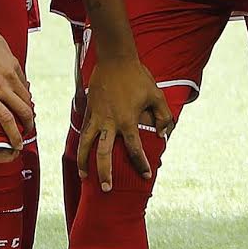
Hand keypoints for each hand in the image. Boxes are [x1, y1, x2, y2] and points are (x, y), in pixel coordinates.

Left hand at [0, 19, 35, 146]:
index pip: (5, 120)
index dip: (13, 135)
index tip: (17, 145)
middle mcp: (0, 86)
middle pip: (22, 111)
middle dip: (28, 125)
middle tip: (27, 133)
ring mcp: (9, 74)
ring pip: (26, 97)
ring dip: (29, 109)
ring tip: (27, 116)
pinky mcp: (13, 64)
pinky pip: (24, 83)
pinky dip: (26, 93)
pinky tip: (23, 96)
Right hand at [78, 57, 173, 192]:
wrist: (115, 59)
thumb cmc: (138, 77)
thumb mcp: (157, 95)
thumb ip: (164, 116)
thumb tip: (164, 133)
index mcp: (128, 120)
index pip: (134, 149)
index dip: (141, 164)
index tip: (145, 176)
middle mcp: (110, 123)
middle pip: (104, 154)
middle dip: (105, 173)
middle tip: (107, 189)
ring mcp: (97, 117)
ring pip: (86, 145)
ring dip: (85, 162)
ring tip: (85, 177)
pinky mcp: (89, 110)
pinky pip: (84, 131)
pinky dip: (83, 144)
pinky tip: (83, 153)